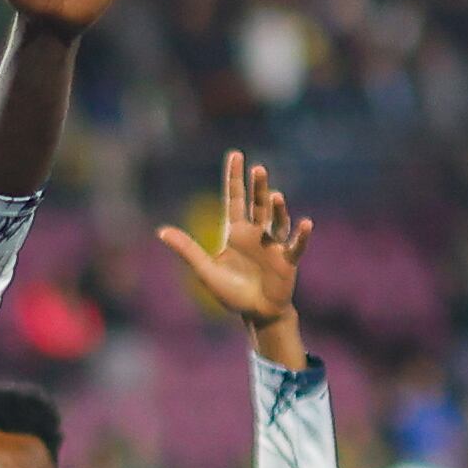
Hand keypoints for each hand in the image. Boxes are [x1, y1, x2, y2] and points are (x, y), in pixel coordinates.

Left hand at [157, 151, 314, 348]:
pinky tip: (305, 224)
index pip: (235, 199)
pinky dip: (301, 236)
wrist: (256, 313)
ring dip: (277, 209)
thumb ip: (187, 250)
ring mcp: (274, 245)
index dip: (234, 178)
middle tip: (258, 169)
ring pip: (277, 221)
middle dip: (258, 188)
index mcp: (236, 232)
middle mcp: (257, 233)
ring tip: (275, 196)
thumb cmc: (231, 292)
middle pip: (258, 205)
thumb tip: (161, 232)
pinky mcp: (287, 261)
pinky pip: (296, 246)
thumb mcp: (205, 270)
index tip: (236, 154)